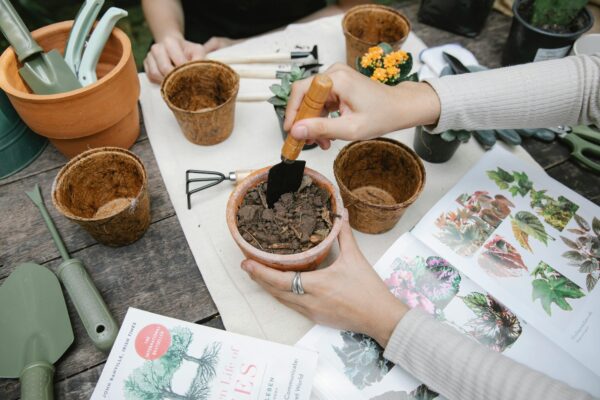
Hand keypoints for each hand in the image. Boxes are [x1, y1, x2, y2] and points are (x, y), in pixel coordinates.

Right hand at [144, 35, 205, 82]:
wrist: (174, 47)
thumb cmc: (187, 51)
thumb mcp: (197, 51)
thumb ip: (199, 59)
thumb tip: (197, 72)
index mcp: (170, 42)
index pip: (178, 61)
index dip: (186, 72)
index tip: (192, 78)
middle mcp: (157, 47)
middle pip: (164, 68)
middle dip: (175, 78)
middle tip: (184, 84)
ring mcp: (150, 56)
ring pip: (155, 74)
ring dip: (167, 81)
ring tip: (176, 83)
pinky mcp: (146, 65)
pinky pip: (151, 77)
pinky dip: (160, 82)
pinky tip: (168, 81)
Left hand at [240, 213, 407, 346]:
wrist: (381, 317)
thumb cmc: (368, 289)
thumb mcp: (355, 258)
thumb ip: (344, 234)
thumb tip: (341, 213)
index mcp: (317, 285)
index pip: (281, 280)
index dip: (261, 272)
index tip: (246, 264)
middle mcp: (309, 301)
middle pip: (276, 292)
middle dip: (259, 279)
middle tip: (247, 266)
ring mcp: (312, 312)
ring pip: (283, 300)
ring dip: (269, 288)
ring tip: (259, 274)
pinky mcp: (317, 318)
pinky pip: (293, 306)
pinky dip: (282, 295)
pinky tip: (280, 287)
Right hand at [283, 63, 440, 149]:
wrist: (400, 108)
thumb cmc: (383, 115)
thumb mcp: (350, 128)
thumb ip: (322, 129)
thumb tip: (296, 130)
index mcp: (337, 79)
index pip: (301, 91)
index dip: (292, 112)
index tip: (291, 131)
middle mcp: (334, 74)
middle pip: (305, 97)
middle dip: (304, 122)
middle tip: (307, 142)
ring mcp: (336, 78)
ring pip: (312, 102)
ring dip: (313, 123)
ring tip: (322, 142)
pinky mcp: (338, 85)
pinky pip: (321, 102)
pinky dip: (321, 119)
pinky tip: (327, 134)